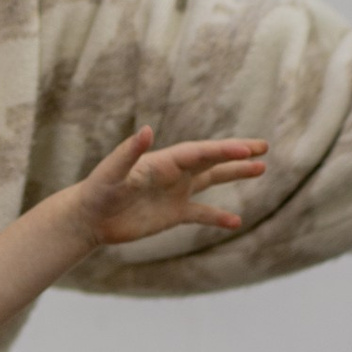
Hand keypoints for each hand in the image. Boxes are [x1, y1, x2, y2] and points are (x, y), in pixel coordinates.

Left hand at [64, 128, 270, 249]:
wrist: (89, 218)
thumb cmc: (97, 191)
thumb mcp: (111, 173)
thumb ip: (128, 152)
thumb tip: (146, 131)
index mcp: (163, 161)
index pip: (199, 153)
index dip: (223, 150)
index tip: (246, 149)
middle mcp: (174, 173)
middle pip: (212, 160)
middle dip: (236, 153)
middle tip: (263, 147)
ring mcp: (175, 192)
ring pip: (212, 180)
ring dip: (235, 174)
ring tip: (261, 169)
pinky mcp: (172, 213)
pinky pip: (201, 213)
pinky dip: (218, 217)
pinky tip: (237, 221)